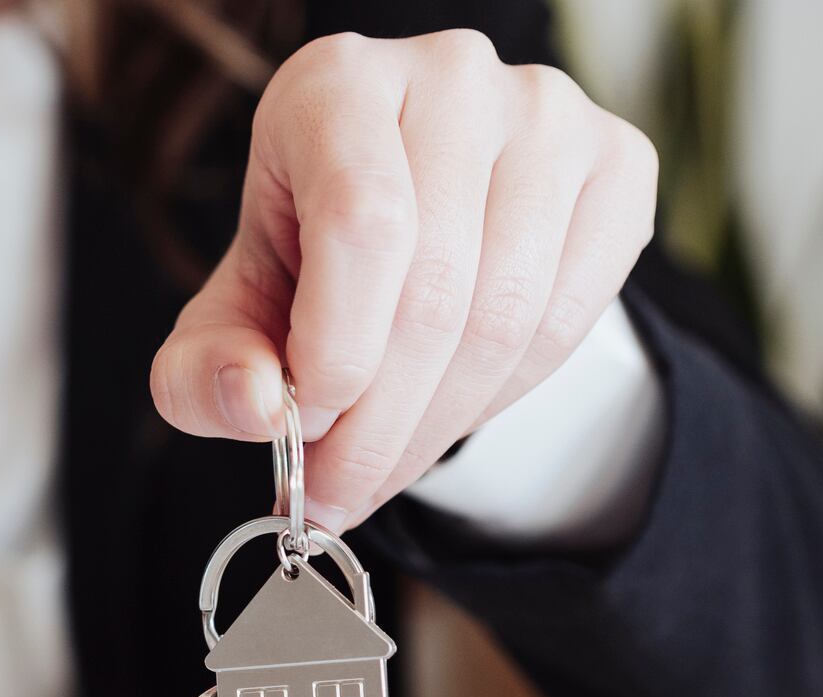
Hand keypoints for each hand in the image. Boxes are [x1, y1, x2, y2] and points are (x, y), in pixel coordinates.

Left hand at [151, 30, 656, 528]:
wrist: (401, 234)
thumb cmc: (304, 267)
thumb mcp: (227, 320)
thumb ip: (204, 372)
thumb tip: (256, 406)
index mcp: (335, 87)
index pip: (362, 222)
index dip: (338, 351)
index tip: (305, 430)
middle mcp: (450, 77)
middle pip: (437, 288)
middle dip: (380, 424)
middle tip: (338, 493)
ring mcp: (548, 114)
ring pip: (507, 316)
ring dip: (436, 426)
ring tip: (382, 465)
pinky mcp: (618, 163)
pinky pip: (570, 318)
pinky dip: (502, 396)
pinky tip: (449, 412)